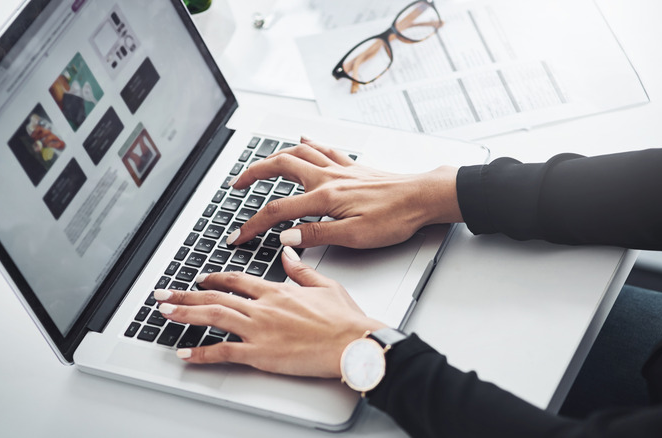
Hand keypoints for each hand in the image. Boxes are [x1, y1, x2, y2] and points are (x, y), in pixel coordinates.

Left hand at [154, 247, 386, 377]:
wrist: (352, 342)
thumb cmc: (344, 319)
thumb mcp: (325, 285)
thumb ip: (301, 269)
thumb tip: (288, 253)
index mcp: (276, 290)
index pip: (236, 280)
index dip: (215, 278)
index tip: (201, 278)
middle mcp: (262, 307)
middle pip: (215, 297)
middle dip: (185, 294)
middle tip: (163, 294)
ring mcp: (259, 330)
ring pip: (213, 318)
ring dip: (185, 314)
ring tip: (164, 313)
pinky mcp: (260, 354)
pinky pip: (224, 352)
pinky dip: (201, 353)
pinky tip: (185, 354)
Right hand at [227, 137, 461, 248]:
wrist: (424, 198)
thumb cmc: (396, 218)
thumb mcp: (354, 236)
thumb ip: (316, 235)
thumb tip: (285, 237)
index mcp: (324, 197)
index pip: (277, 211)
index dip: (252, 225)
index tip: (238, 235)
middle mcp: (328, 178)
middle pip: (279, 166)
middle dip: (252, 173)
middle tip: (236, 184)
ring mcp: (340, 169)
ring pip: (298, 152)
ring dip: (274, 155)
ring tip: (260, 164)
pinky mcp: (353, 167)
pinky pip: (324, 148)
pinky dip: (308, 143)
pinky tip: (303, 139)